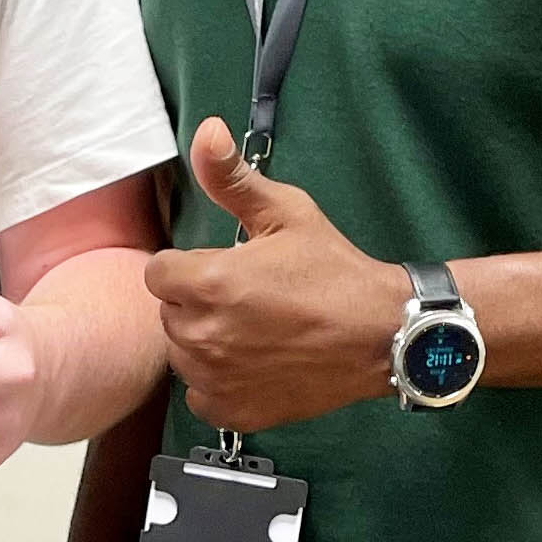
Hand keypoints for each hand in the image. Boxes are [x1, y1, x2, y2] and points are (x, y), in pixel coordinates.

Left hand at [144, 119, 407, 431]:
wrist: (384, 335)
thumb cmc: (336, 272)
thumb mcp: (287, 213)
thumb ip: (234, 179)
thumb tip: (207, 131)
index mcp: (207, 283)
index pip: (157, 274)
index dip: (188, 268)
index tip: (223, 270)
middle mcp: (202, 335)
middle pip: (169, 314)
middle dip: (197, 303)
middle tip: (247, 299)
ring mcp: (215, 378)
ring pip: (183, 354)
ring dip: (205, 343)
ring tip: (254, 331)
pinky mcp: (232, 411)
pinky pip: (200, 394)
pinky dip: (218, 383)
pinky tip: (253, 365)